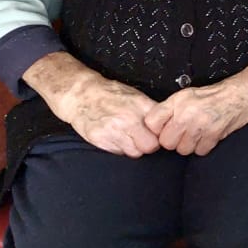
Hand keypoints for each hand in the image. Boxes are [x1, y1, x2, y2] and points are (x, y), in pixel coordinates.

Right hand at [45, 70, 160, 157]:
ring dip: (134, 148)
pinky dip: (120, 148)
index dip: (160, 133)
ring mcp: (114, 131)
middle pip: (150, 146)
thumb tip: (166, 123)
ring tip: (127, 137)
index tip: (156, 133)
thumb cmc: (109, 94)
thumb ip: (150, 110)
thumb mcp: (135, 96)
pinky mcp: (101, 140)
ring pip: (135, 153)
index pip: (161, 129)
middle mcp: (128, 119)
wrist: (81, 95)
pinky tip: (115, 137)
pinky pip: (119, 153)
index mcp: (140, 106)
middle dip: (149, 144)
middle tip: (143, 138)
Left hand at [144, 78, 247, 155]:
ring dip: (190, 145)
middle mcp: (186, 112)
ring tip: (199, 134)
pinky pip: (200, 151)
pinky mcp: (213, 134)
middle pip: (166, 142)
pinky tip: (209, 136)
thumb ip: (172, 109)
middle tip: (185, 133)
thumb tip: (157, 127)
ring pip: (182, 150)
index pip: (151, 123)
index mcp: (178, 100)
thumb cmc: (217, 94)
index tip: (165, 130)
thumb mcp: (189, 94)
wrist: (244, 92)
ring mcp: (200, 124)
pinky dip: (204, 146)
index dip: (157, 130)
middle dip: (174, 141)